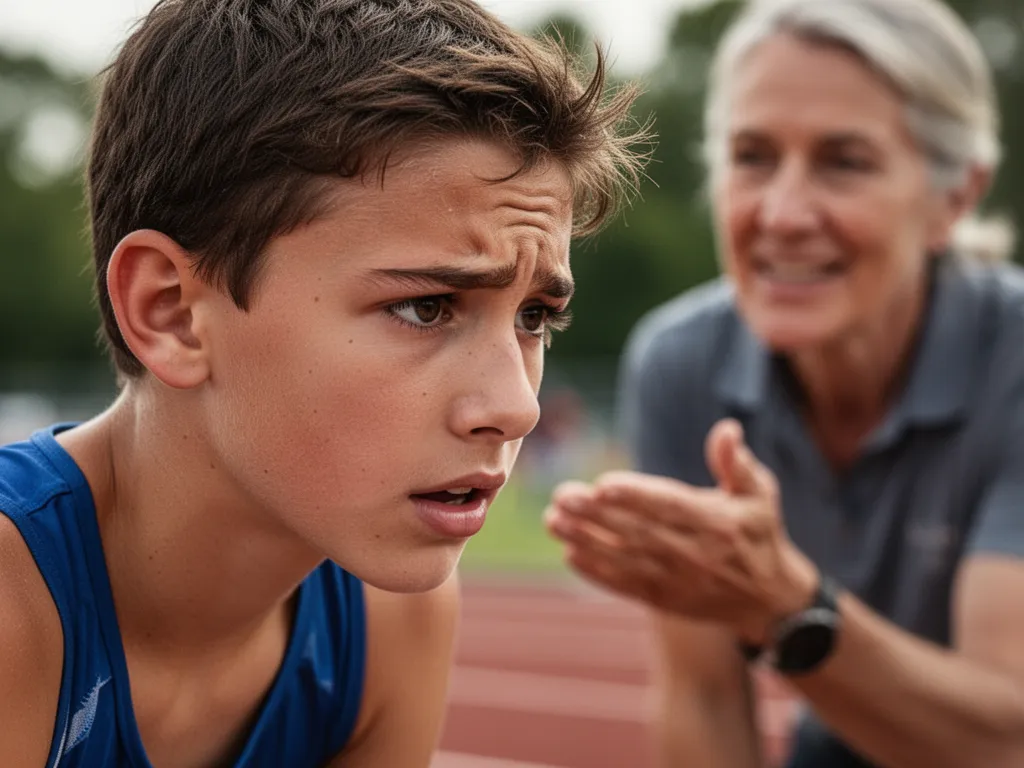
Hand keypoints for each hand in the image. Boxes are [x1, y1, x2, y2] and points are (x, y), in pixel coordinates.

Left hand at [545, 419, 818, 643]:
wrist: (768, 601)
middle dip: (597, 515)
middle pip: (638, 532)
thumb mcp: (760, 494)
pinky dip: (596, 572)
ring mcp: (676, 580)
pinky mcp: (663, 598)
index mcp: (717, 523)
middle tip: (562, 496)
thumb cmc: (758, 533)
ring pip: (624, 559)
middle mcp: (695, 553)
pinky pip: (625, 585)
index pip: (670, 507)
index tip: (602, 484)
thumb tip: (727, 429)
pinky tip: (569, 554)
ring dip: (586, 540)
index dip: (636, 497)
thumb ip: (737, 463)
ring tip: (553, 520)